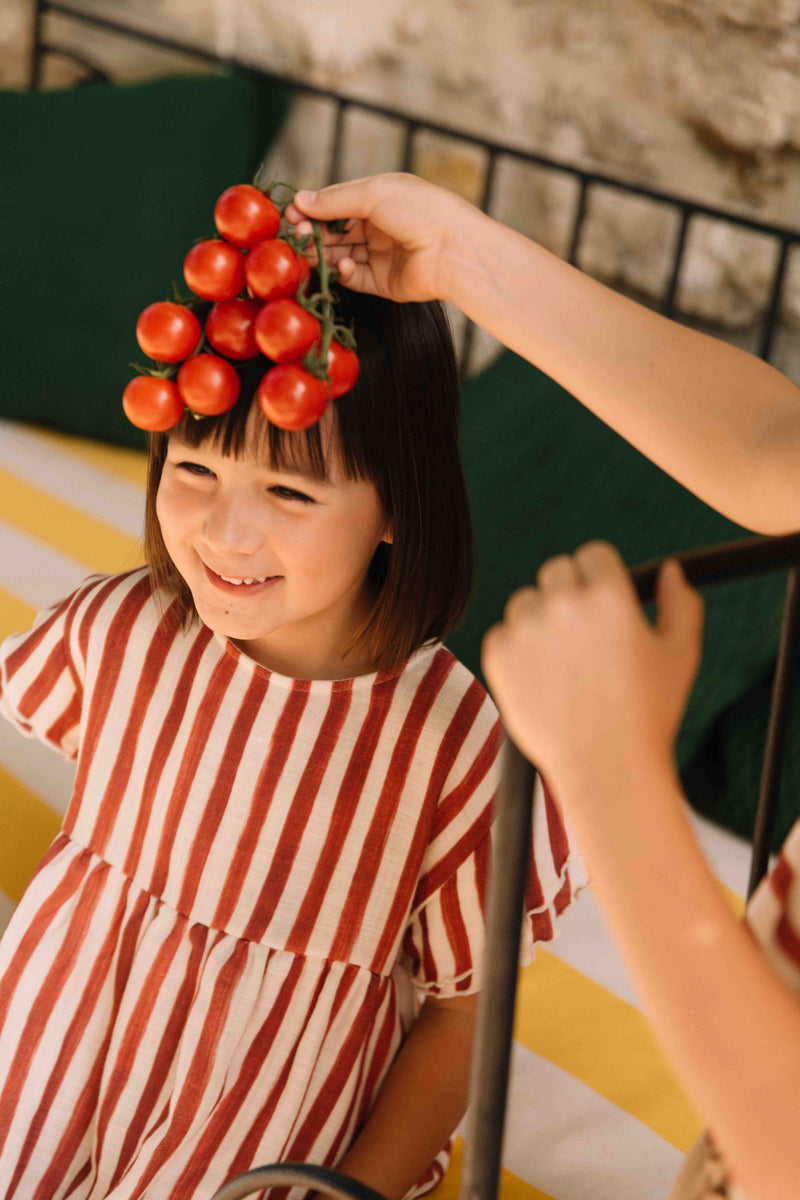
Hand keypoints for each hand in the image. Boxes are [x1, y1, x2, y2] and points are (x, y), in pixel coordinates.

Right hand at [284, 172, 475, 302]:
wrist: (453, 250)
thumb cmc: (421, 211)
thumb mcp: (373, 194)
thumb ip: (335, 200)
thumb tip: (300, 200)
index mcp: (380, 198)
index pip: (337, 203)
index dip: (314, 208)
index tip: (291, 214)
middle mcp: (380, 226)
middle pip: (336, 230)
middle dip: (314, 232)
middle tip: (297, 235)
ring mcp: (381, 255)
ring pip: (341, 254)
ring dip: (323, 252)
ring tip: (309, 251)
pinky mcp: (383, 282)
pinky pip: (354, 277)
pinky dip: (344, 272)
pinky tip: (342, 264)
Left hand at [481, 542, 703, 788]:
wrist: (606, 769)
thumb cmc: (649, 714)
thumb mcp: (681, 655)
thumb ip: (680, 604)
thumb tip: (667, 570)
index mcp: (609, 595)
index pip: (593, 553)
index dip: (600, 578)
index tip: (603, 605)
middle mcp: (563, 604)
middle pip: (556, 571)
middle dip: (570, 594)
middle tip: (585, 638)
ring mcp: (526, 629)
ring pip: (526, 601)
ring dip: (540, 620)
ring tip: (565, 665)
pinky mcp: (498, 655)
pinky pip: (502, 633)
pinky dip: (517, 650)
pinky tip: (543, 680)